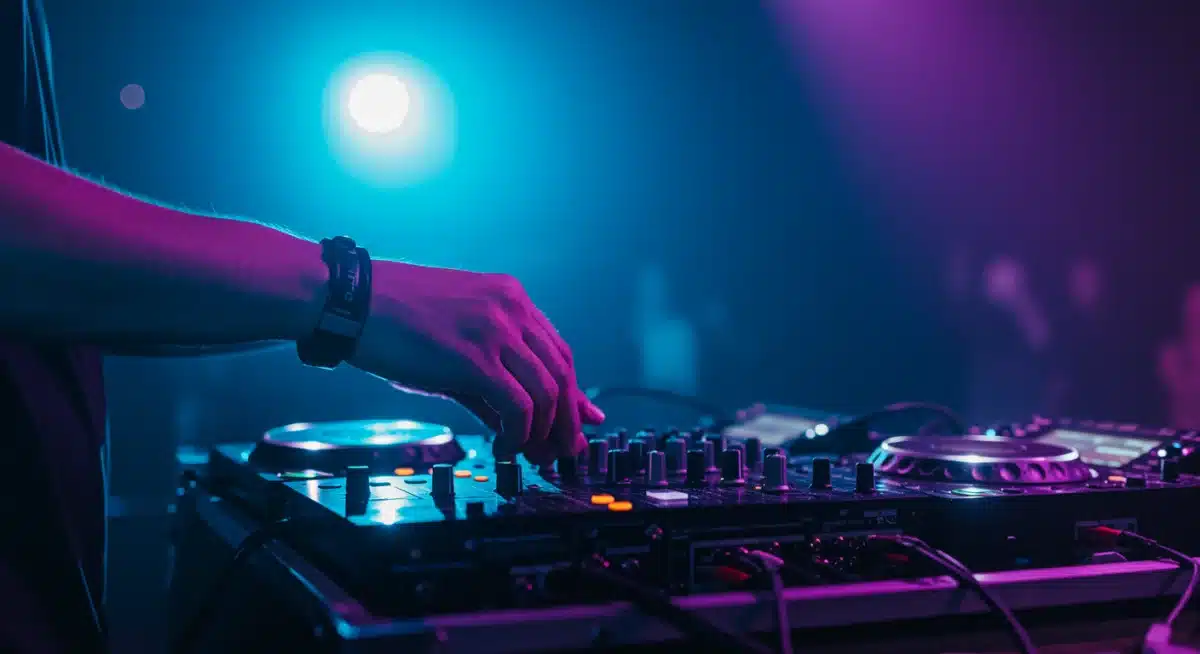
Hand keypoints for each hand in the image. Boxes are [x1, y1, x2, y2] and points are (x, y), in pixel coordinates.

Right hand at [349, 261, 604, 463]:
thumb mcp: (457, 340)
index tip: (578, 424)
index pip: (559, 351)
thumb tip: (525, 417)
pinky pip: (519, 405)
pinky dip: (519, 434)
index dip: (572, 394)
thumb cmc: (394, 321)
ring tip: (529, 453)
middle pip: (562, 373)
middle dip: (566, 421)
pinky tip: (504, 446)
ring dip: (543, 432)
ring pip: (547, 392)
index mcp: (511, 297)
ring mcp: (495, 331)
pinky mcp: (474, 358)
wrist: (351, 302)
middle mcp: (511, 309)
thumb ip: (495, 375)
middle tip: (561, 452)